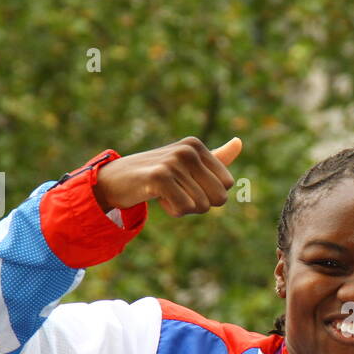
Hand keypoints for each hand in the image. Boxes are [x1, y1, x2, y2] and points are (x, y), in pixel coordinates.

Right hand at [93, 137, 241, 216]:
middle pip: (220, 198)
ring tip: (165, 193)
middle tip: (177, 192)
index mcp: (197, 145)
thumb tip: (240, 142)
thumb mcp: (187, 165)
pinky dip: (174, 211)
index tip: (186, 184)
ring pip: (202, 206)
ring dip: (184, 208)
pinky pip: (186, 209)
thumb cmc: (155, 175)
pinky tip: (158, 198)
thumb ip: (214, 158)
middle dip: (200, 204)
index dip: (209, 194)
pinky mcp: (160, 177)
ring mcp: (174, 161)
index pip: (227, 185)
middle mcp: (188, 150)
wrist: (114, 180)